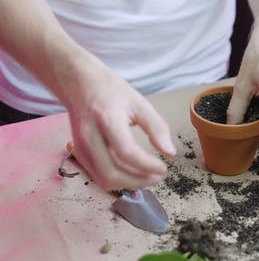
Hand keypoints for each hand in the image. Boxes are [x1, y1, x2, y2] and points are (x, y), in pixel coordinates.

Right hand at [64, 56, 175, 190]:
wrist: (78, 83)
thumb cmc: (111, 91)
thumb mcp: (139, 103)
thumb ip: (157, 127)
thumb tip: (170, 153)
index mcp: (107, 119)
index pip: (126, 152)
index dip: (146, 165)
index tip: (163, 168)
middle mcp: (90, 136)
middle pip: (111, 173)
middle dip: (138, 181)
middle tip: (158, 177)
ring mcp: (80, 147)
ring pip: (103, 179)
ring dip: (128, 184)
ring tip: (148, 177)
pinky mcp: (78, 153)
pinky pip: (98, 175)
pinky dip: (117, 180)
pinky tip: (132, 173)